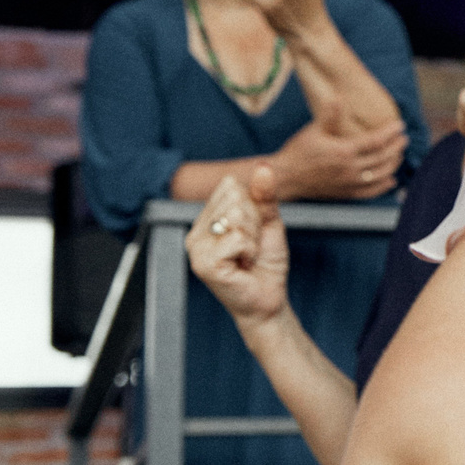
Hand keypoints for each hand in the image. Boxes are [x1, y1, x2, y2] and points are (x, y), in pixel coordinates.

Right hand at [186, 168, 289, 323]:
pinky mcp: (204, 263)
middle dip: (255, 223)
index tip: (252, 232)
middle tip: (251, 248)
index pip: (232, 187)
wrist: (268, 298)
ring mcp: (196, 248)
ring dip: (253, 237)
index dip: (254, 208)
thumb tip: (263, 166)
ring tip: (247, 256)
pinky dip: (250, 250)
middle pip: (236, 200)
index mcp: (206, 218)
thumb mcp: (268, 222)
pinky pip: (238, 237)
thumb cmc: (266, 262)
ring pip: (237, 216)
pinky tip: (243, 265)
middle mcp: (196, 231)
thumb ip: (264, 195)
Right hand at [270, 116, 407, 200]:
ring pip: (380, 176)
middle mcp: (350, 169)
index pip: (375, 141)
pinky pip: (371, 192)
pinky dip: (383, 186)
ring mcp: (349, 184)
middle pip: (382, 158)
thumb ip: (329, 116)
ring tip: (399, 155)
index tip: (400, 126)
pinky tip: (390, 179)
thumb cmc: (297, 152)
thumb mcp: (313, 131)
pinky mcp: (346, 194)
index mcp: (344, 151)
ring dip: (393, 165)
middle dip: (396, 147)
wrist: (284, 178)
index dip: (390, 133)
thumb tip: (338, 98)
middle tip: (403, 139)